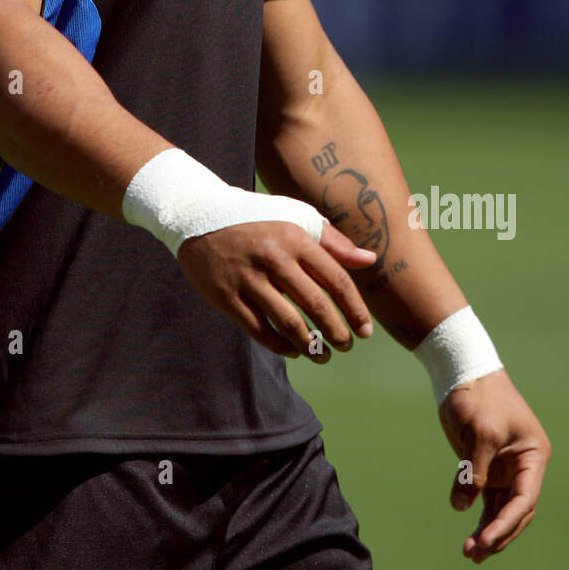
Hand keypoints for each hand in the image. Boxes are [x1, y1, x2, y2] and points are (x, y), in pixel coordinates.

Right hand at [176, 217, 376, 358]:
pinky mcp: (225, 295)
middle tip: (346, 346)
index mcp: (295, 237)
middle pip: (315, 305)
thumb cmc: (257, 217)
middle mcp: (273, 257)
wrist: (198, 214)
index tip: (366, 330)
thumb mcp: (295, 217)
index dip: (355, 309)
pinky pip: (258, 329)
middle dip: (337, 332)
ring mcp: (247, 278)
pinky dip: (279, 346)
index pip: (335, 280)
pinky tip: (293, 351)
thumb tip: (370, 260)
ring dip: (311, 345)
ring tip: (323, 355)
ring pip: (288, 322)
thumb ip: (333, 240)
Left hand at [438, 370, 550, 561]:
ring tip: (470, 553)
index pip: (524, 500)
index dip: (506, 523)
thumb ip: (472, 470)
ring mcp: (504, 468)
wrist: (462, 370)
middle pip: (516, 510)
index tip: (486, 540)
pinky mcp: (484, 466)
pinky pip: (486, 499)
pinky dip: (478, 516)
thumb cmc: (478, 395)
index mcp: (532, 456)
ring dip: (487, 530)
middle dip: (498, 533)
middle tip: (474, 553)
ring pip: (500, 509)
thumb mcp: (479, 432)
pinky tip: (470, 534)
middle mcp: (523, 466)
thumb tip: (461, 505)